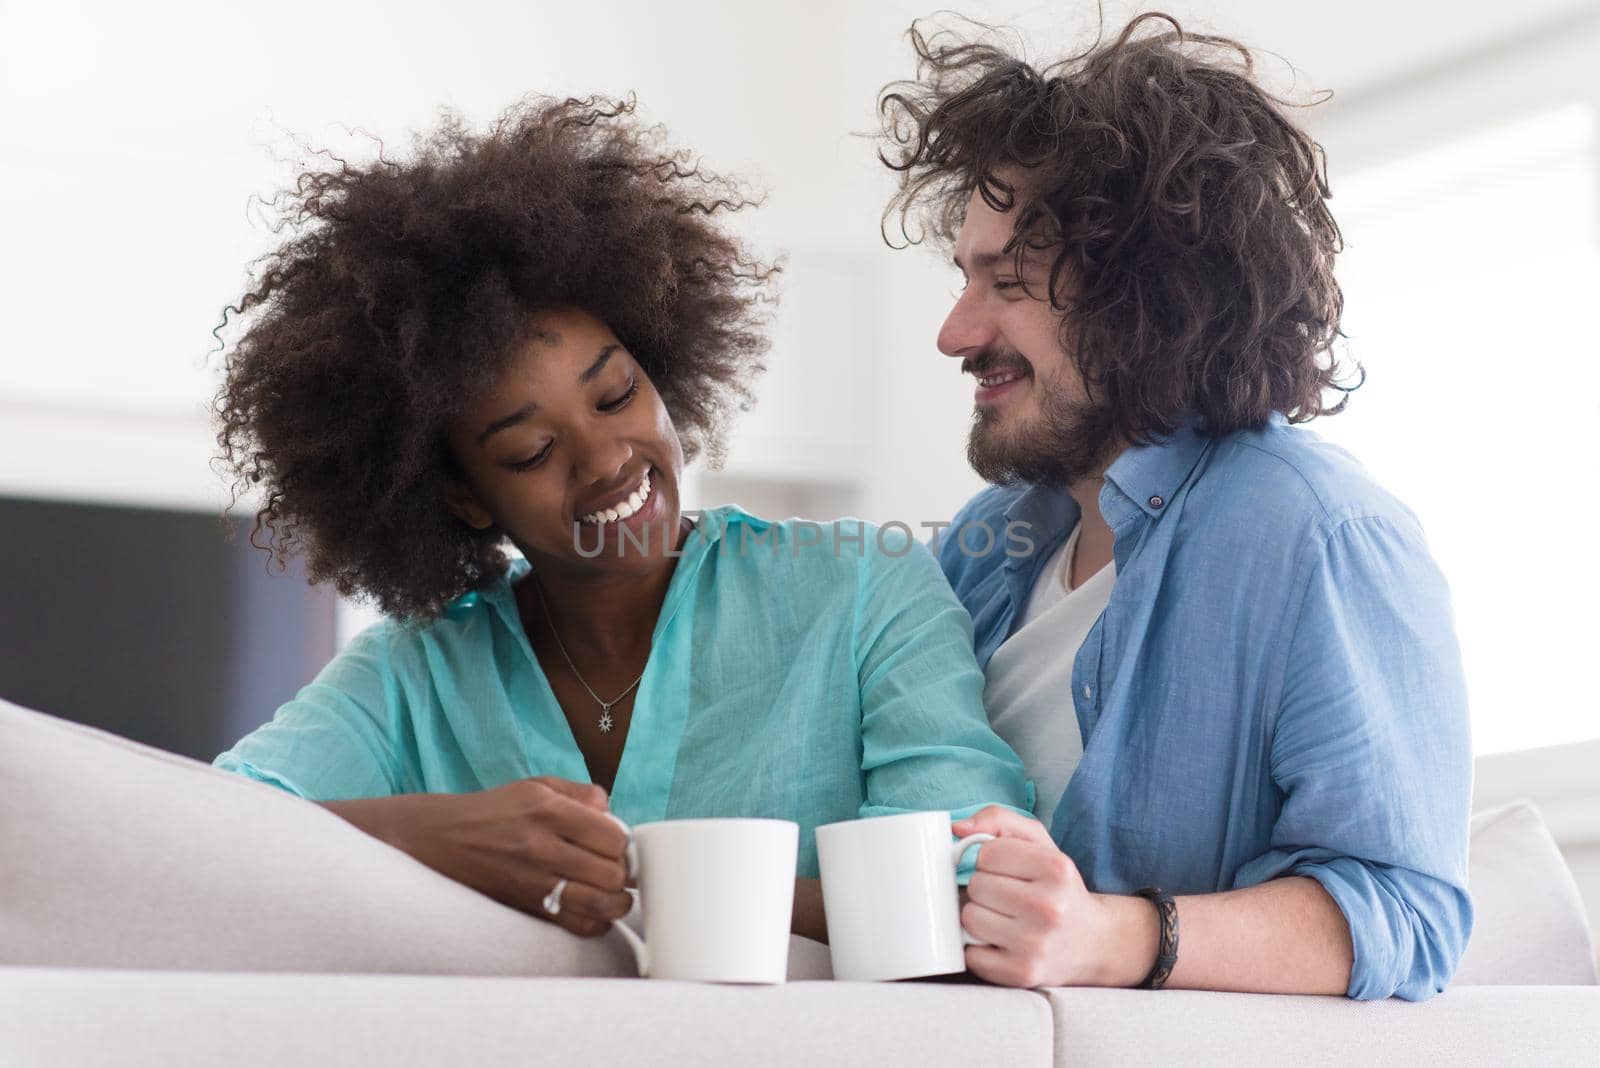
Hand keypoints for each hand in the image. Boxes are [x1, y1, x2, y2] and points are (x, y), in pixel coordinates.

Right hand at [324, 776, 632, 937]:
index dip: (624, 844)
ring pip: (598, 904)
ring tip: (615, 894)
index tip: (619, 846)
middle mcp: (542, 847)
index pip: (612, 836)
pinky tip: (594, 910)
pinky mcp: (526, 907)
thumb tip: (612, 812)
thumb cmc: (495, 811)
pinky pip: (575, 925)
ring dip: (617, 902)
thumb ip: (580, 793)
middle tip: (618, 870)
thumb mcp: (536, 786)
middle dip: (623, 873)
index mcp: (549, 811)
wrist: (442, 840)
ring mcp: (534, 882)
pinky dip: (595, 922)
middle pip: (611, 873)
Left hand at [954, 806, 1157, 987]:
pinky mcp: (1021, 974)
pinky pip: (971, 954)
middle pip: (976, 885)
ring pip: (969, 917)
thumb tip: (957, 828)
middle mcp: (1049, 907)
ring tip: (1004, 918)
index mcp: (1056, 868)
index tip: (1007, 870)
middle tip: (1007, 896)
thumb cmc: (1057, 888)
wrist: (1092, 942)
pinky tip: (1002, 942)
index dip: (989, 860)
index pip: (986, 853)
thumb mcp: (1040, 843)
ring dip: (979, 916)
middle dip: (984, 888)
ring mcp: (1035, 944)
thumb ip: (1000, 820)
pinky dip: (979, 948)